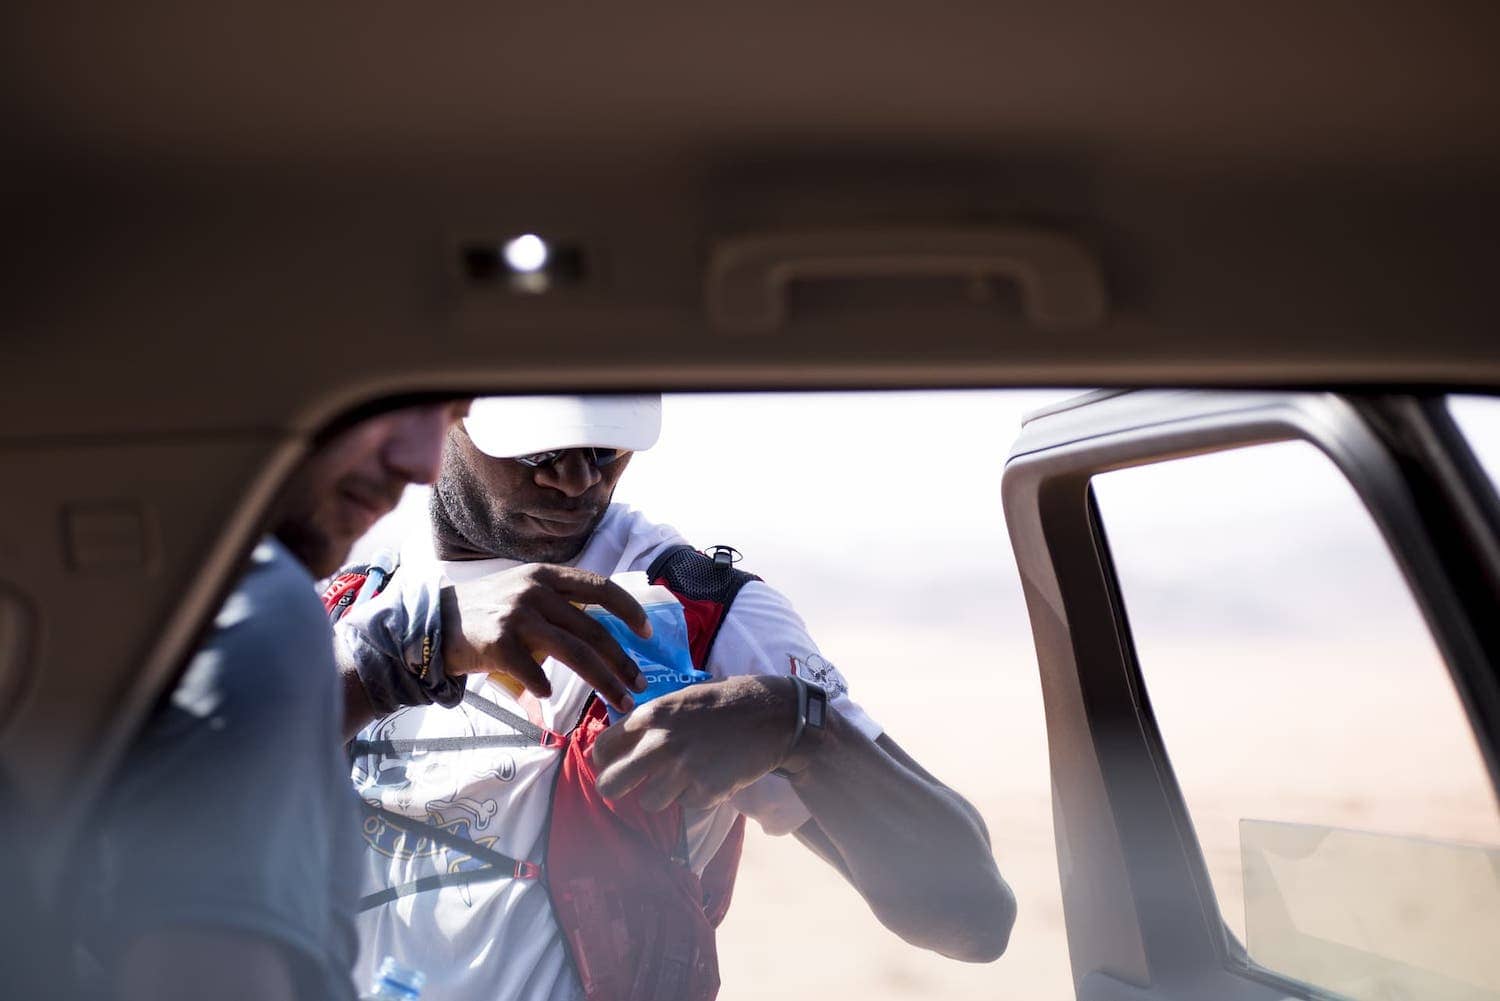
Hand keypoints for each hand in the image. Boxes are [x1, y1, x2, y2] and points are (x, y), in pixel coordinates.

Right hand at [439, 565, 650, 713]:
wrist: (432, 623)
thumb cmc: (486, 613)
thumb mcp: (524, 593)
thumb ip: (559, 607)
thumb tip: (602, 638)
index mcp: (546, 576)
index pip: (600, 587)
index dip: (628, 610)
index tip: (647, 633)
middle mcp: (535, 591)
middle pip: (593, 630)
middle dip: (623, 661)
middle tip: (640, 685)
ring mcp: (517, 615)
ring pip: (575, 653)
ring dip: (604, 682)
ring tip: (620, 702)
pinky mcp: (498, 642)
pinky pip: (534, 673)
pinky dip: (545, 688)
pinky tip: (548, 697)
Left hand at [590, 676, 798, 810]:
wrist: (774, 715)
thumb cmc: (727, 701)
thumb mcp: (682, 698)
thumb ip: (651, 720)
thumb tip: (623, 742)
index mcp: (650, 715)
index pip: (602, 749)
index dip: (605, 760)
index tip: (613, 763)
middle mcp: (660, 744)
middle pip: (611, 785)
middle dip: (616, 788)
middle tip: (630, 786)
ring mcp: (682, 770)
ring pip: (649, 801)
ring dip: (663, 793)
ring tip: (685, 775)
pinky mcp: (706, 791)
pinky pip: (686, 804)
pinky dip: (696, 795)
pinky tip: (713, 774)